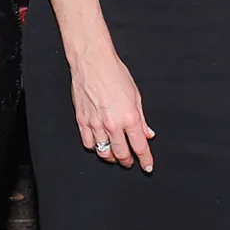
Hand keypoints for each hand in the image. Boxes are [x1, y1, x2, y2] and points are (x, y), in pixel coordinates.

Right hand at [72, 50, 153, 171]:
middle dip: (128, 161)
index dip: (145, 160)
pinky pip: (88, 144)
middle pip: (122, 154)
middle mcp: (113, 124)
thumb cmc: (114, 74)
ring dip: (111, 157)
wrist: (93, 63)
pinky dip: (95, 148)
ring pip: (104, 153)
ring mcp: (96, 125)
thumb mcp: (136, 96)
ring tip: (115, 155)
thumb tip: (147, 133)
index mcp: (129, 118)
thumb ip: (142, 119)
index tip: (147, 166)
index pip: (140, 147)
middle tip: (130, 161)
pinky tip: (99, 144)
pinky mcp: (82, 121)